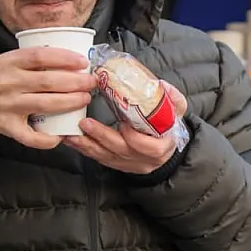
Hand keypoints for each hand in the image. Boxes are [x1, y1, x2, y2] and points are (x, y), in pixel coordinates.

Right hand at [0, 47, 96, 149]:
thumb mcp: (10, 59)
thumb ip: (34, 59)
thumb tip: (72, 59)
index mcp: (9, 63)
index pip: (40, 57)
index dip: (64, 58)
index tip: (83, 62)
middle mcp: (8, 83)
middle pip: (48, 82)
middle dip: (75, 82)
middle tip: (91, 82)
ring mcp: (8, 106)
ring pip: (45, 105)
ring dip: (69, 103)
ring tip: (84, 99)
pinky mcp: (6, 126)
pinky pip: (29, 136)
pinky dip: (46, 139)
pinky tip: (61, 135)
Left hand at [68, 80, 187, 174]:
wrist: (168, 150)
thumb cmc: (171, 128)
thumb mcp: (178, 112)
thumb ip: (173, 99)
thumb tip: (161, 85)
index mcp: (161, 148)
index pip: (147, 147)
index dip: (134, 137)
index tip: (124, 123)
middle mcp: (144, 160)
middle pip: (121, 150)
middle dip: (101, 137)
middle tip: (85, 123)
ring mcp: (130, 164)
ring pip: (106, 157)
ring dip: (87, 145)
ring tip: (71, 134)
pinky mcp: (118, 165)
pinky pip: (100, 159)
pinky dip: (86, 150)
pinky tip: (73, 141)